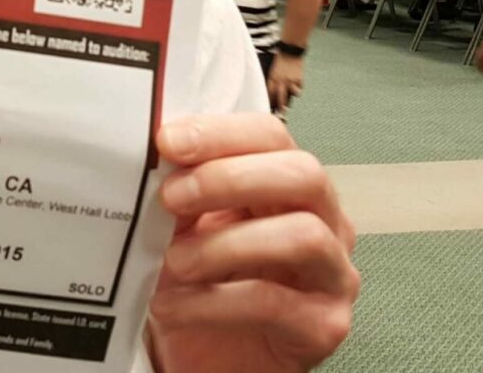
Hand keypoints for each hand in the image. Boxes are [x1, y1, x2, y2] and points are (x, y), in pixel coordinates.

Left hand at [147, 115, 356, 372]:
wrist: (210, 359)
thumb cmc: (204, 285)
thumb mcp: (187, 230)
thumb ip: (183, 195)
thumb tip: (150, 160)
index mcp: (289, 187)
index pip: (272, 137)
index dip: (220, 133)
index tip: (166, 141)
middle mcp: (326, 223)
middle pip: (303, 175)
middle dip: (230, 177)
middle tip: (171, 197)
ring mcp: (332, 275)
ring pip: (301, 236)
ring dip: (224, 243)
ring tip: (173, 261)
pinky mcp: (323, 326)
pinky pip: (274, 303)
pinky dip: (212, 301)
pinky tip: (172, 305)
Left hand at [266, 55, 304, 113]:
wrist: (291, 50)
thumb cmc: (280, 59)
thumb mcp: (273, 70)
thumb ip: (273, 81)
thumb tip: (274, 92)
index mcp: (273, 78)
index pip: (270, 93)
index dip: (270, 102)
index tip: (271, 108)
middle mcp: (282, 80)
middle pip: (281, 97)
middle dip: (281, 107)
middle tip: (282, 113)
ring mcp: (292, 80)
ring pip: (293, 94)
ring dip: (292, 95)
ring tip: (291, 95)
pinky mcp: (300, 78)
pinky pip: (299, 88)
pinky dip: (298, 88)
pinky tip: (297, 84)